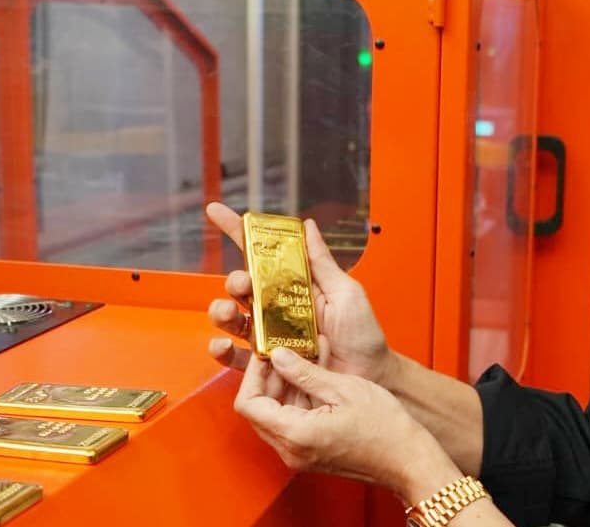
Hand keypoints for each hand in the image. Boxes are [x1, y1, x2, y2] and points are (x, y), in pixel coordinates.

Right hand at [205, 202, 395, 385]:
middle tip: (243, 283)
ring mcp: (270, 337)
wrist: (370, 377)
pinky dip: (222, 351)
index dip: (239, 232)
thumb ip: (323, 263)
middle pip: (242, 286)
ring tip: (227, 312)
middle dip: (234, 280)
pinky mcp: (268, 365)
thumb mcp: (347, 293)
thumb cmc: (363, 337)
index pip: (263, 254)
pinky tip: (222, 345)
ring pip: (233, 319)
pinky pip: (237, 358)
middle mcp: (278, 308)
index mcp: (294, 286)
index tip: (218, 212)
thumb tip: (307, 227)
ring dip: (221, 311)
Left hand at [236, 347, 462, 501]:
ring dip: (284, 387)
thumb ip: (304, 372)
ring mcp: (300, 455)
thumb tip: (277, 356)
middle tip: (285, 353)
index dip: (253, 374)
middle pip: (257, 410)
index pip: (248, 403)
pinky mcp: (310, 453)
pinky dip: (296, 400)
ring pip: (273, 416)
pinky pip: (290, 424)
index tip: (267, 353)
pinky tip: (316, 378)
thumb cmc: (385, 428)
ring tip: (306, 359)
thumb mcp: (343, 388)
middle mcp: (291, 450)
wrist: (407, 460)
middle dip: (267, 378)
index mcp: (295, 434)